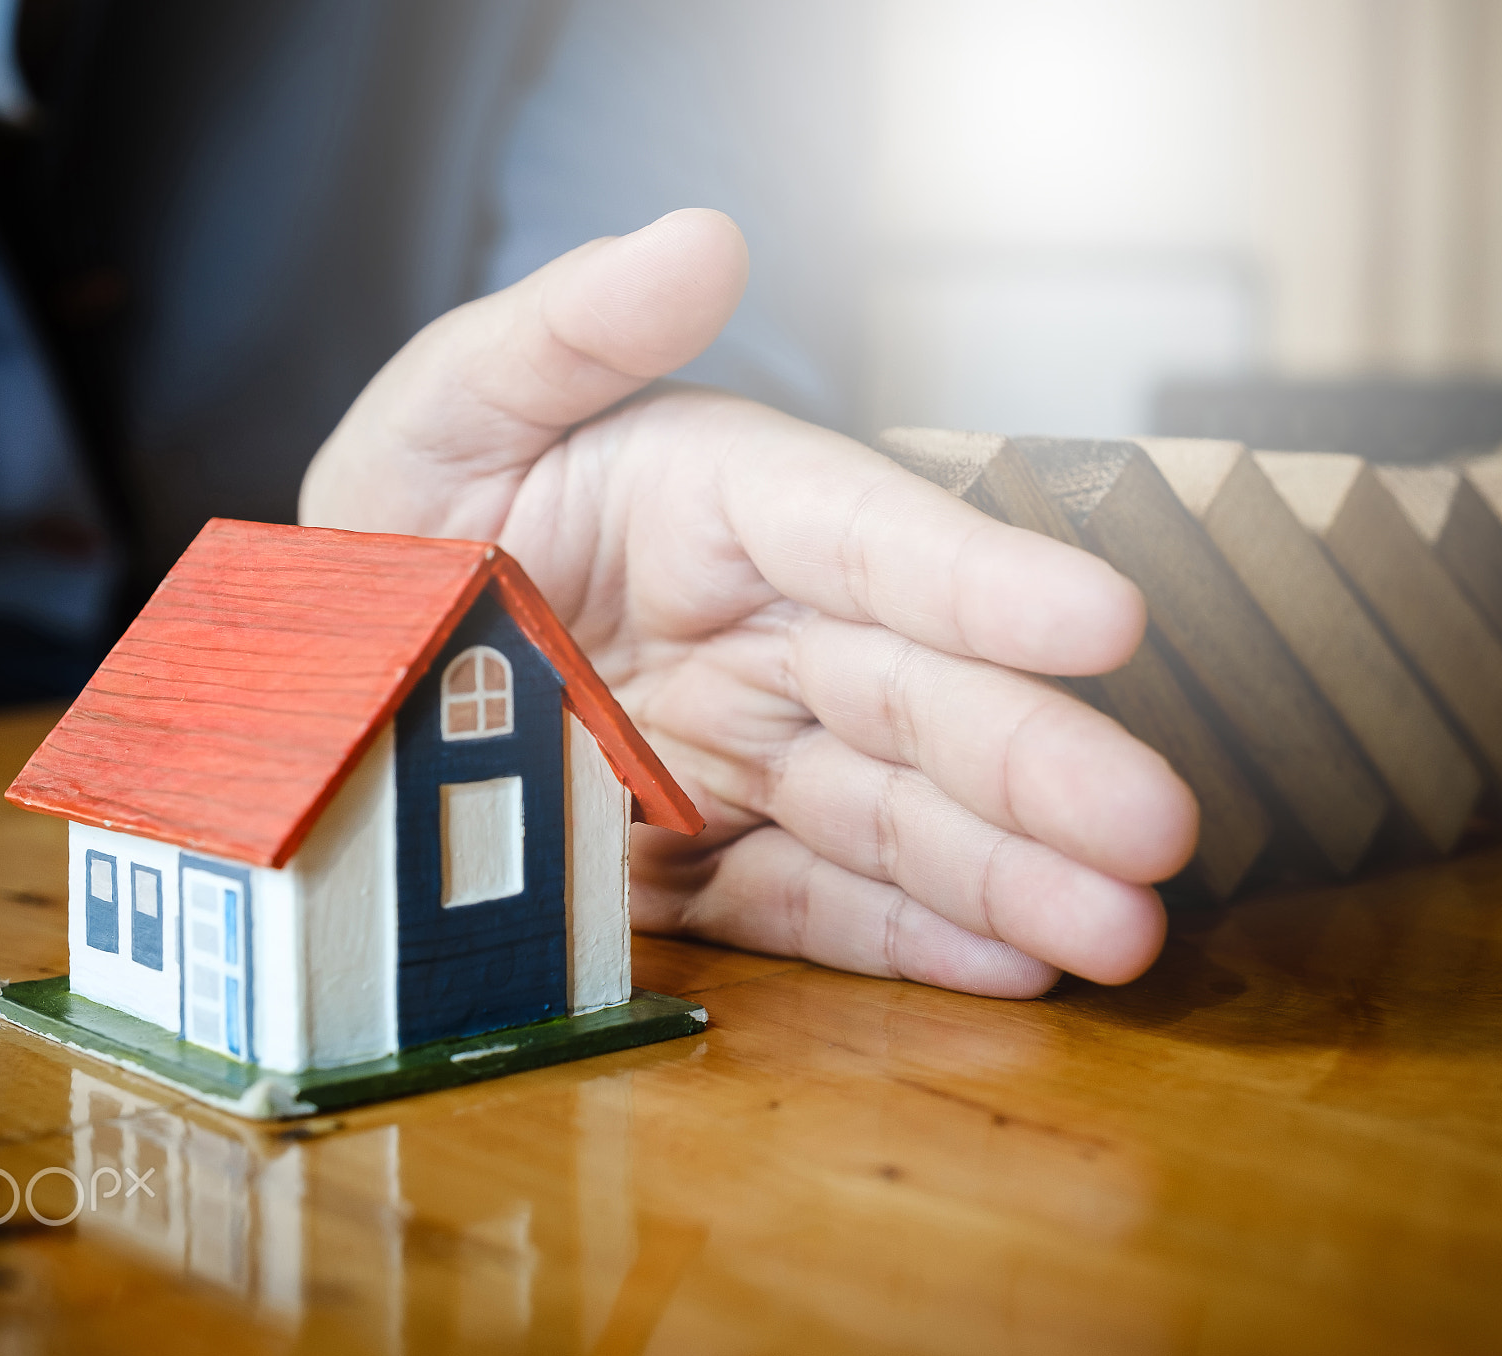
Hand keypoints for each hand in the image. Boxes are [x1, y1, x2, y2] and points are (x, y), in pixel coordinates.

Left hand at [301, 210, 1198, 995]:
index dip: (982, 580)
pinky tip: (1016, 968)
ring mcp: (747, 761)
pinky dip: (912, 942)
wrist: (346, 676)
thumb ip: (566, 334)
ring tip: (1121, 932)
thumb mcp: (451, 414)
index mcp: (723, 507)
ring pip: (896, 816)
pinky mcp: (710, 866)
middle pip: (918, 695)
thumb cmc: (411, 521)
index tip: (1104, 620)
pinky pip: (818, 906)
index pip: (868, 536)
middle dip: (1039, 762)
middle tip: (1155, 824)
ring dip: (1011, 876)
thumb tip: (700, 240)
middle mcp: (767, 634)